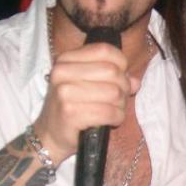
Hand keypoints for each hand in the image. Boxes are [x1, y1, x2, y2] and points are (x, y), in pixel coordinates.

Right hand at [33, 43, 139, 163]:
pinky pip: (109, 112)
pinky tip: (111, 121)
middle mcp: (62, 72)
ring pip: (114, 92)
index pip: (104, 50)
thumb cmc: (72, 107)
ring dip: (121, 105)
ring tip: (113, 110)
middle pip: (112, 72)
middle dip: (123, 87)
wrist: (50, 135)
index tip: (120, 77)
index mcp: (66, 60)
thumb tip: (135, 81)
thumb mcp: (88, 85)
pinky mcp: (70, 113)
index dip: (121, 63)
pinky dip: (117, 118)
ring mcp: (65, 93)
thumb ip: (113, 78)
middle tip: (118, 99)